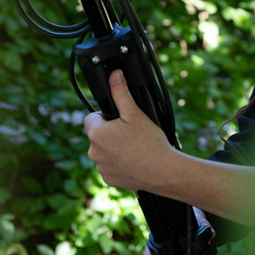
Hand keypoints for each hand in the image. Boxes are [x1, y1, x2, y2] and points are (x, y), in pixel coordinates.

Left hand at [84, 69, 172, 192]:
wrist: (162, 171)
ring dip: (114, 148)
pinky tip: (134, 161)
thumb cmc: (149, 141)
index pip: (91, 118)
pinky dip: (119, 163)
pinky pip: (110, 166)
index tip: (121, 120)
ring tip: (134, 147)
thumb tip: (114, 75)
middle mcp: (93, 152)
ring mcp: (101, 168)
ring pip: (104, 151)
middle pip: (98, 135)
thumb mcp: (134, 113)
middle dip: (110, 132)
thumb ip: (120, 92)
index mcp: (97, 133)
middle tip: (131, 133)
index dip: (106, 116)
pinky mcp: (109, 179)